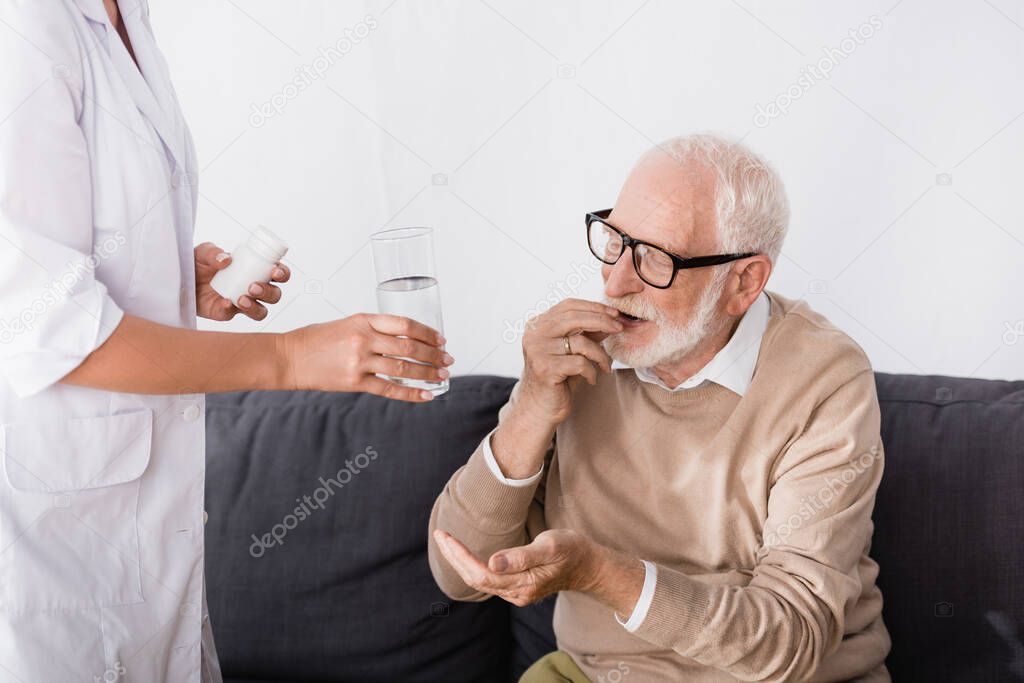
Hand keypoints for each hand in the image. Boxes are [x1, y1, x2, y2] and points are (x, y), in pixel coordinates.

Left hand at [194, 242, 290, 320]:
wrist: (178, 279)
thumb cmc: (196, 263)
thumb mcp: (203, 252)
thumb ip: (213, 253)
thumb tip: (226, 260)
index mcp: (254, 270)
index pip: (278, 273)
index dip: (283, 273)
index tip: (275, 271)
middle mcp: (252, 288)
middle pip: (274, 295)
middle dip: (269, 292)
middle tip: (253, 286)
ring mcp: (240, 303)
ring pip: (261, 311)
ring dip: (256, 307)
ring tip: (241, 299)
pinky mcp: (225, 313)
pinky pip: (233, 315)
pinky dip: (229, 309)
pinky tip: (223, 302)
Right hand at [280, 313, 453, 401]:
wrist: (289, 358)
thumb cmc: (316, 339)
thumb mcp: (347, 324)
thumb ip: (373, 329)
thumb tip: (404, 339)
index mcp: (364, 320)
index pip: (405, 324)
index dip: (427, 333)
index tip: (440, 340)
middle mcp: (364, 339)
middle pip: (409, 347)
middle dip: (433, 355)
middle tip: (447, 360)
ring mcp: (359, 361)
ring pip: (403, 369)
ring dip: (427, 374)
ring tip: (442, 377)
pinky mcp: (354, 382)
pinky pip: (389, 389)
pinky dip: (410, 394)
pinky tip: (426, 395)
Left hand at [432, 528, 599, 606]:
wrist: (588, 565)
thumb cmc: (571, 550)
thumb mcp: (549, 546)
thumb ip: (521, 556)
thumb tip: (492, 562)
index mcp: (523, 584)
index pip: (481, 573)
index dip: (460, 556)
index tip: (446, 536)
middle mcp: (516, 593)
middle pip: (475, 579)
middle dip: (454, 558)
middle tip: (439, 535)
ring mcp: (516, 593)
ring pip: (479, 581)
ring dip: (460, 562)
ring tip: (446, 541)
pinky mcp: (517, 588)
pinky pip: (487, 580)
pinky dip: (471, 566)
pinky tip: (464, 555)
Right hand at [518, 299, 621, 423]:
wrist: (539, 409)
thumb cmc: (558, 379)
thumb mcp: (574, 352)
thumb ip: (587, 333)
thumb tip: (611, 318)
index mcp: (537, 325)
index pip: (568, 306)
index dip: (594, 307)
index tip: (614, 314)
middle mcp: (534, 335)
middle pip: (574, 318)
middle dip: (602, 322)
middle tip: (619, 329)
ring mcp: (538, 351)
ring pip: (581, 342)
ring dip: (600, 354)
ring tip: (605, 366)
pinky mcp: (545, 369)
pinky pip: (580, 363)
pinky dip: (592, 371)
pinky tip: (591, 379)